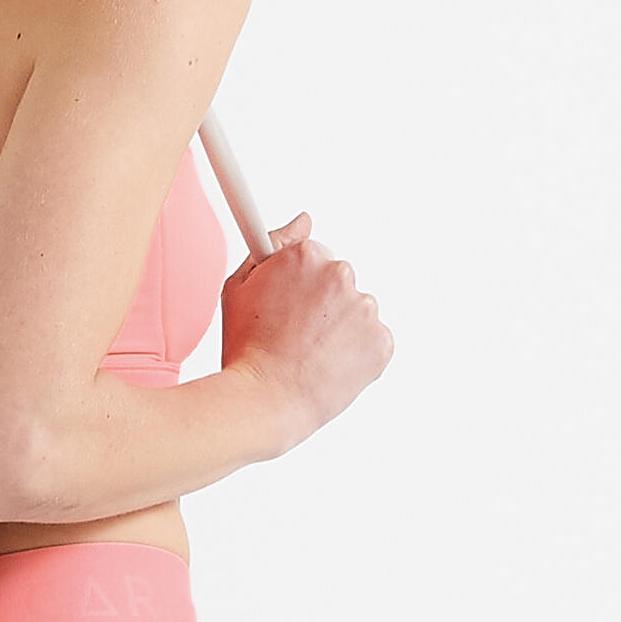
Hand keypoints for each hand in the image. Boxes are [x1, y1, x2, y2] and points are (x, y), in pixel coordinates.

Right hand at [219, 213, 390, 452]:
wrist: (265, 400)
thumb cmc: (247, 349)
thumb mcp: (239, 288)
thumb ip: (271, 245)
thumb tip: (302, 221)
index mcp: (307, 255)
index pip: (314, 257)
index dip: (299, 284)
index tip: (292, 303)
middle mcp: (341, 275)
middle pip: (338, 282)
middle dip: (322, 304)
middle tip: (295, 334)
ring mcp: (365, 309)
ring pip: (357, 312)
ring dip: (340, 328)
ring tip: (310, 354)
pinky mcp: (381, 342)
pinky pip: (373, 341)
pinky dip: (357, 354)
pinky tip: (328, 366)